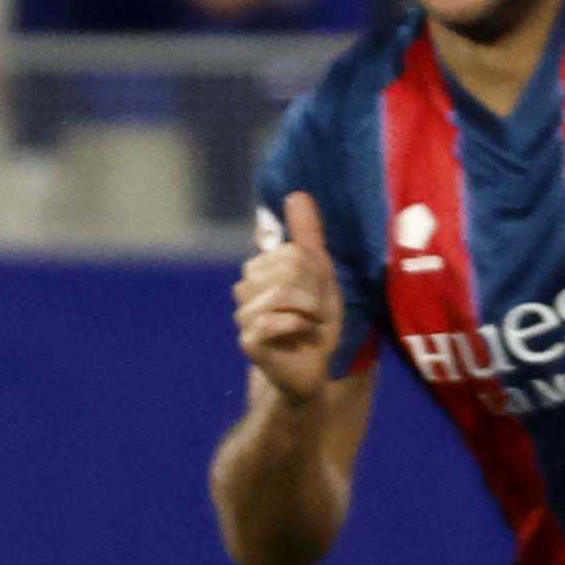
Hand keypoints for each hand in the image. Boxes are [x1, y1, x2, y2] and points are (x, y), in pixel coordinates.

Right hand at [233, 191, 346, 404]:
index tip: (319, 293)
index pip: (288, 252)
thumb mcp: (320, 275)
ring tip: (311, 323)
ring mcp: (244, 316)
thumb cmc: (316, 323)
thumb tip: (297, 194)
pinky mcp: (248, 341)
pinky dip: (299, 327)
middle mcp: (247, 290)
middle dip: (312, 291)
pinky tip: (303, 336)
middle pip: (284, 270)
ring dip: (308, 309)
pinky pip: (273, 321)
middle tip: (316, 312)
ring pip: (279, 294)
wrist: (316, 369)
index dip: (313, 272)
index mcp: (261, 271)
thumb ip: (307, 236)